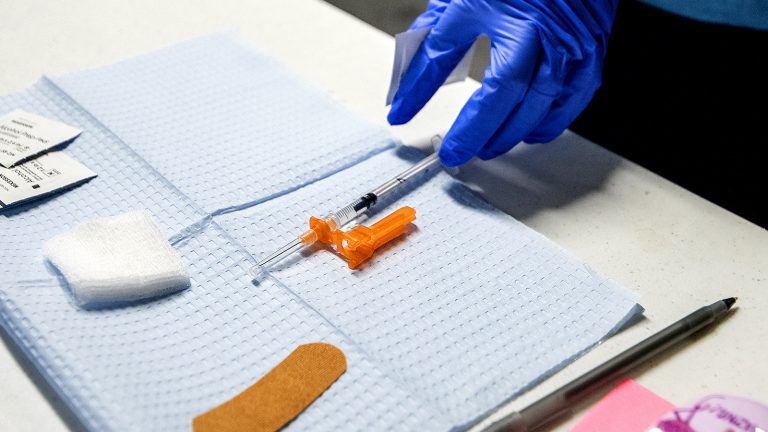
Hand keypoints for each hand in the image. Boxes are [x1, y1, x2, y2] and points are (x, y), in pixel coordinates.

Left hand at [387, 0, 617, 165]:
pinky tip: (531, 130)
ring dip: (516, 134)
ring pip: (548, 108)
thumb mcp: (462, 3)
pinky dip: (551, 121)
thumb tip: (406, 92)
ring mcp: (576, 47)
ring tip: (489, 145)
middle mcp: (553, 39)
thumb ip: (432, 46)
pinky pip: (575, 99)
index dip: (465, 125)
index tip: (441, 144)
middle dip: (486, 135)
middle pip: (519, 105)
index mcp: (519, 25)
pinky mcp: (592, 50)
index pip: (491, 91)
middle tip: (462, 151)